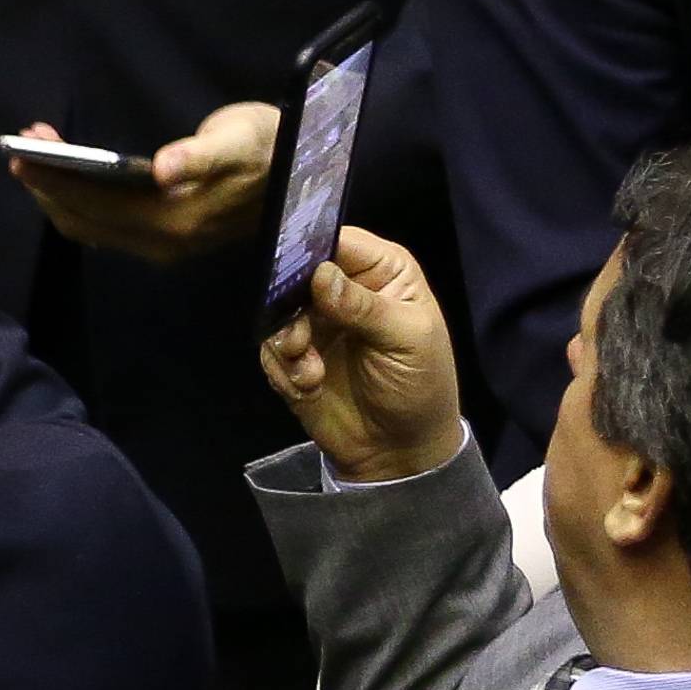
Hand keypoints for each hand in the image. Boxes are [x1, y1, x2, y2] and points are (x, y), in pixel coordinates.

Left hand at [8, 99, 277, 262]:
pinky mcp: (160, 239)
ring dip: (56, 191)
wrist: (300, 170)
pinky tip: (64, 172)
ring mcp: (160, 245)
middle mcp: (161, 242)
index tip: (21, 150)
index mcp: (174, 220)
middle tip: (22, 141)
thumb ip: (201, 156)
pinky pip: (101, 225)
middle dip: (45, 182)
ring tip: (36, 151)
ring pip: (87, 225)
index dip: (54, 180)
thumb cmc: (266, 143)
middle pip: (81, 218)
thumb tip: (163, 169)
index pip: (94, 204)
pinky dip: (75, 200)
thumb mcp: (240, 139)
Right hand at [258, 224, 465, 484]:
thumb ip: (363, 305)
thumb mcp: (406, 340)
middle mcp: (342, 289)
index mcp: (381, 272)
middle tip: (302, 339)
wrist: (399, 448)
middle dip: (290, 305)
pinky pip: (270, 349)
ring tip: (310, 371)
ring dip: (288, 344)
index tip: (295, 270)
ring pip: (276, 312)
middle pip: (295, 273)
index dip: (313, 247)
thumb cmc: (420, 383)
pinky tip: (309, 386)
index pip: (338, 240)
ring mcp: (315, 322)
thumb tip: (319, 272)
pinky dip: (285, 370)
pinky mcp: (294, 356)